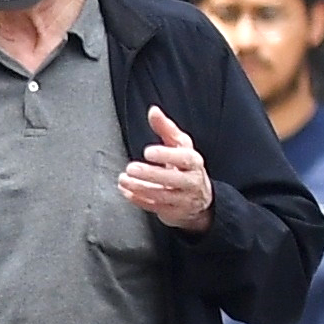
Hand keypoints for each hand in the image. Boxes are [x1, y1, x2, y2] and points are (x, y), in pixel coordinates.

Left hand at [117, 106, 213, 233]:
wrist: (199, 199)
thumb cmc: (185, 166)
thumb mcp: (180, 145)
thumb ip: (166, 128)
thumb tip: (153, 111)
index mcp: (193, 161)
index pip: (184, 158)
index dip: (166, 154)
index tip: (148, 151)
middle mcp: (191, 181)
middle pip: (172, 178)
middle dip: (150, 174)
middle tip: (131, 167)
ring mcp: (182, 199)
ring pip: (161, 195)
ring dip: (140, 187)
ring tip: (123, 179)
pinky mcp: (172, 212)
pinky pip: (154, 207)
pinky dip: (138, 200)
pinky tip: (126, 191)